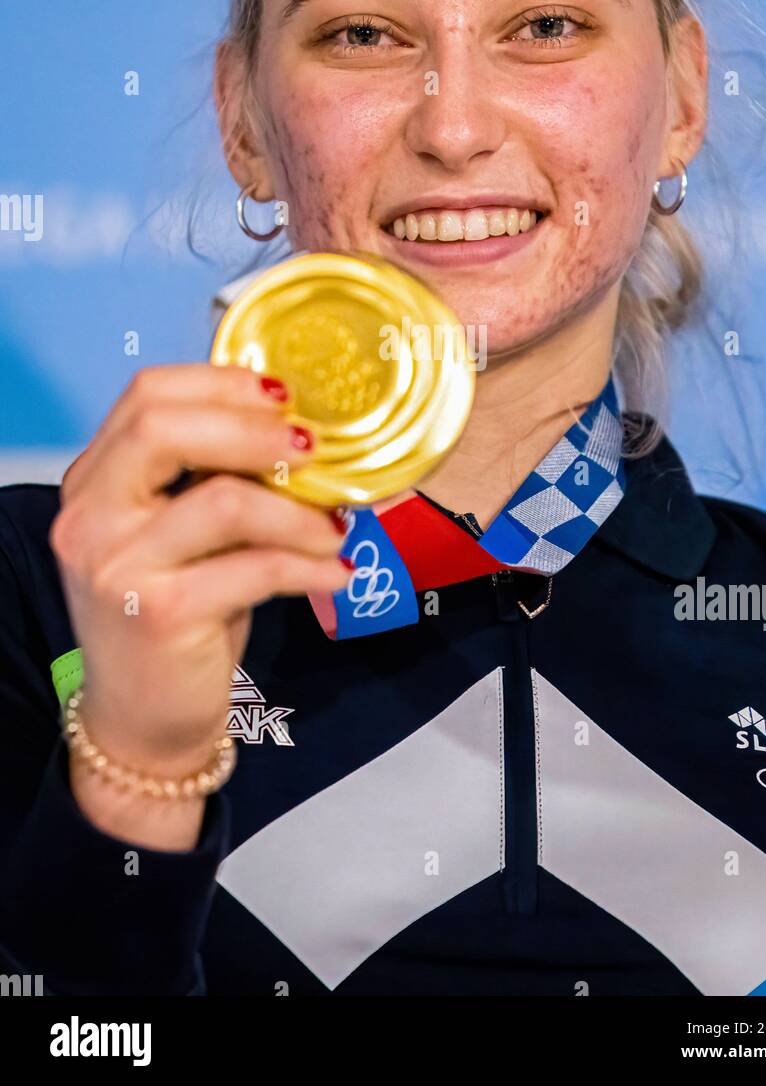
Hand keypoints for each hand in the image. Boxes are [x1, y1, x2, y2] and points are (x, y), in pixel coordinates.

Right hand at [50, 364, 349, 778]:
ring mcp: (118, 566)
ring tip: (335, 529)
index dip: (220, 383)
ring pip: (224, 501)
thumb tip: (297, 428)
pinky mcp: (160, 614)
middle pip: (163, 429)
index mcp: (93, 481)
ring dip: (297, 512)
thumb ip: (210, 478)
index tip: (282, 396)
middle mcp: (90, 517)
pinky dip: (309, 566)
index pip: (145, 395)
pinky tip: (337, 572)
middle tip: (312, 449)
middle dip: (253, 429)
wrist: (142, 720)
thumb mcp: (180, 534)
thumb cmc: (175, 613)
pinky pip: (256, 569)